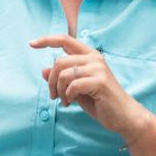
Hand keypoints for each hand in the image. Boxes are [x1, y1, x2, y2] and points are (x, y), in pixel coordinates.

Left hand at [29, 34, 151, 141]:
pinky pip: (72, 85)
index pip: (65, 39)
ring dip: (58, 90)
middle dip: (51, 81)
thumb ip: (61, 78)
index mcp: (89, 55)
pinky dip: (67, 95)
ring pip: (63, 74)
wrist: (124, 116)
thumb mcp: (75, 89)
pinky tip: (71, 102)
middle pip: (59, 62)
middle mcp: (94, 58)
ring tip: (63, 100)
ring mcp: (98, 69)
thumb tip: (43, 70)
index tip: (31, 43)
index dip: (47, 40)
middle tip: (53, 95)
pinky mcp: (100, 81)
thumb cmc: (99, 101)